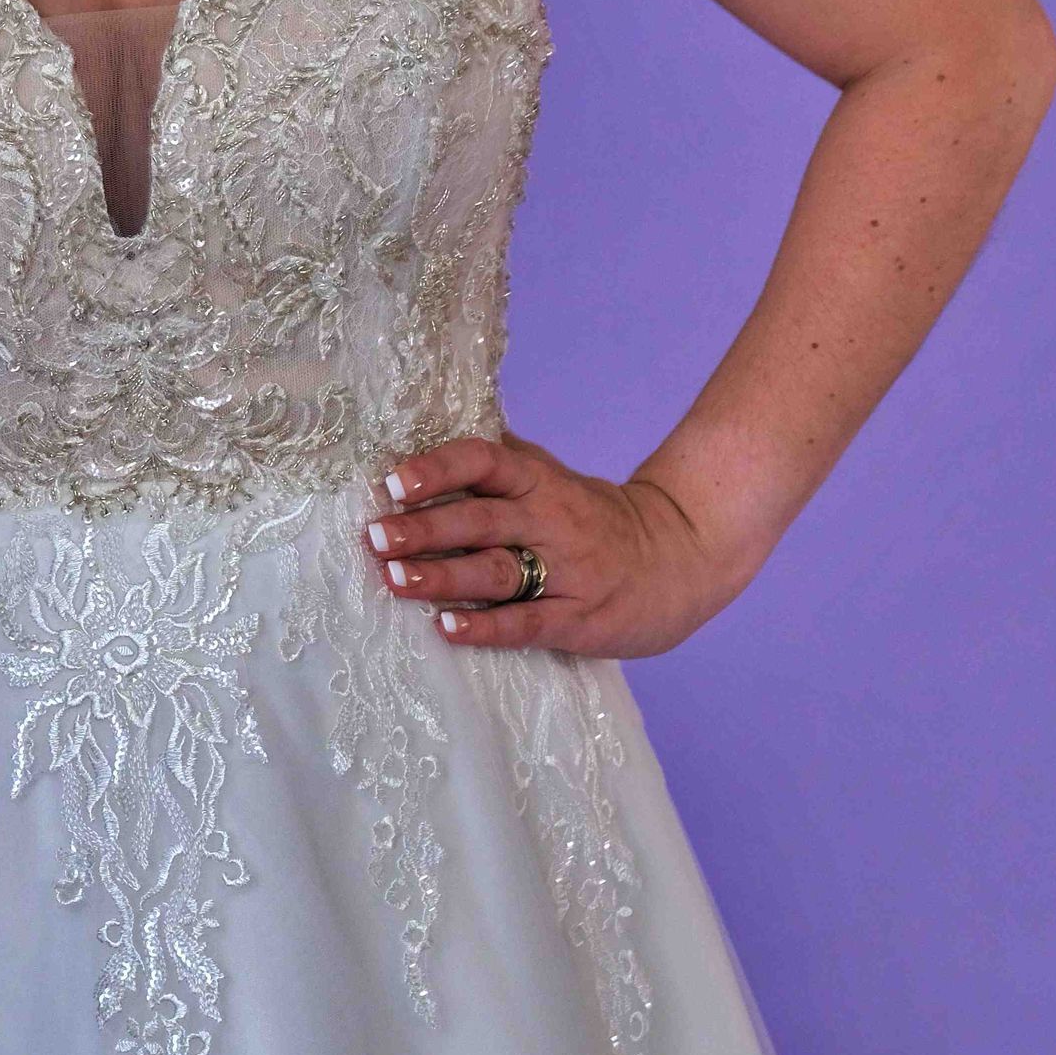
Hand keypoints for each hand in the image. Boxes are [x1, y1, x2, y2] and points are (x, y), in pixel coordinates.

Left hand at [364, 430, 747, 656]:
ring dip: (441, 576)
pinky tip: (446, 629)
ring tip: (394, 579)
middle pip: (479, 518)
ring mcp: (564, 570)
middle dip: (423, 527)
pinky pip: (526, 622)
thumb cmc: (597, 517)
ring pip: (495, 570)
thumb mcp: (555, 477)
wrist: (681, 556)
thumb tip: (436, 426)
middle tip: (373, 534)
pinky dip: (485, 627)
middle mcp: (548, 520)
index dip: (438, 469)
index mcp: (538, 481)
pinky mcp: (577, 617)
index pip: (484, 461)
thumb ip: (503, 459)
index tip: (393, 481)